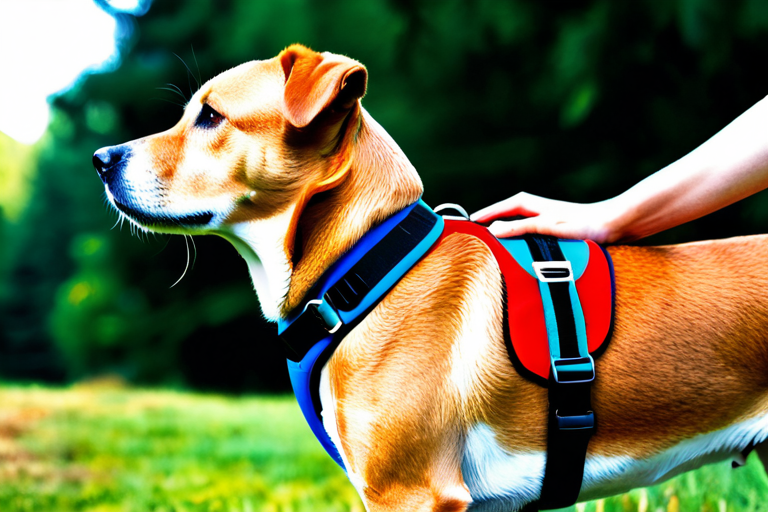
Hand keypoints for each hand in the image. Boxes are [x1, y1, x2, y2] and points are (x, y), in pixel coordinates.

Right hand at [470, 192, 619, 242]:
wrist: (615, 224)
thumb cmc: (584, 224)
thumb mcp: (548, 226)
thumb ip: (521, 229)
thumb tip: (493, 231)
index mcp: (532, 205)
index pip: (500, 208)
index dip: (484, 215)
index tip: (467, 223)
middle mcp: (537, 210)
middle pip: (507, 215)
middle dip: (491, 221)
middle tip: (474, 233)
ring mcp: (546, 220)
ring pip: (518, 225)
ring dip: (505, 232)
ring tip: (491, 244)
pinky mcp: (555, 230)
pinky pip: (529, 234)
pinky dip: (519, 240)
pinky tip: (520, 252)